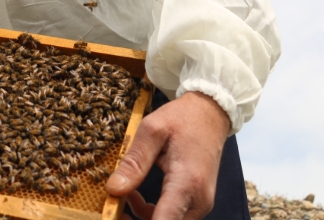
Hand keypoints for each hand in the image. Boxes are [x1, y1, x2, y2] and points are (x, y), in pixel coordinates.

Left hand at [106, 91, 230, 219]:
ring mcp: (200, 204)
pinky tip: (138, 196)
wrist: (210, 114)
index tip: (120, 215)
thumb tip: (113, 189)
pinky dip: (153, 213)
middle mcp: (198, 200)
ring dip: (144, 217)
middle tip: (116, 205)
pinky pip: (173, 218)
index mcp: (187, 182)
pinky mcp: (198, 203)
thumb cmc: (182, 118)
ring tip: (126, 196)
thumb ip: (134, 162)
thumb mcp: (152, 131)